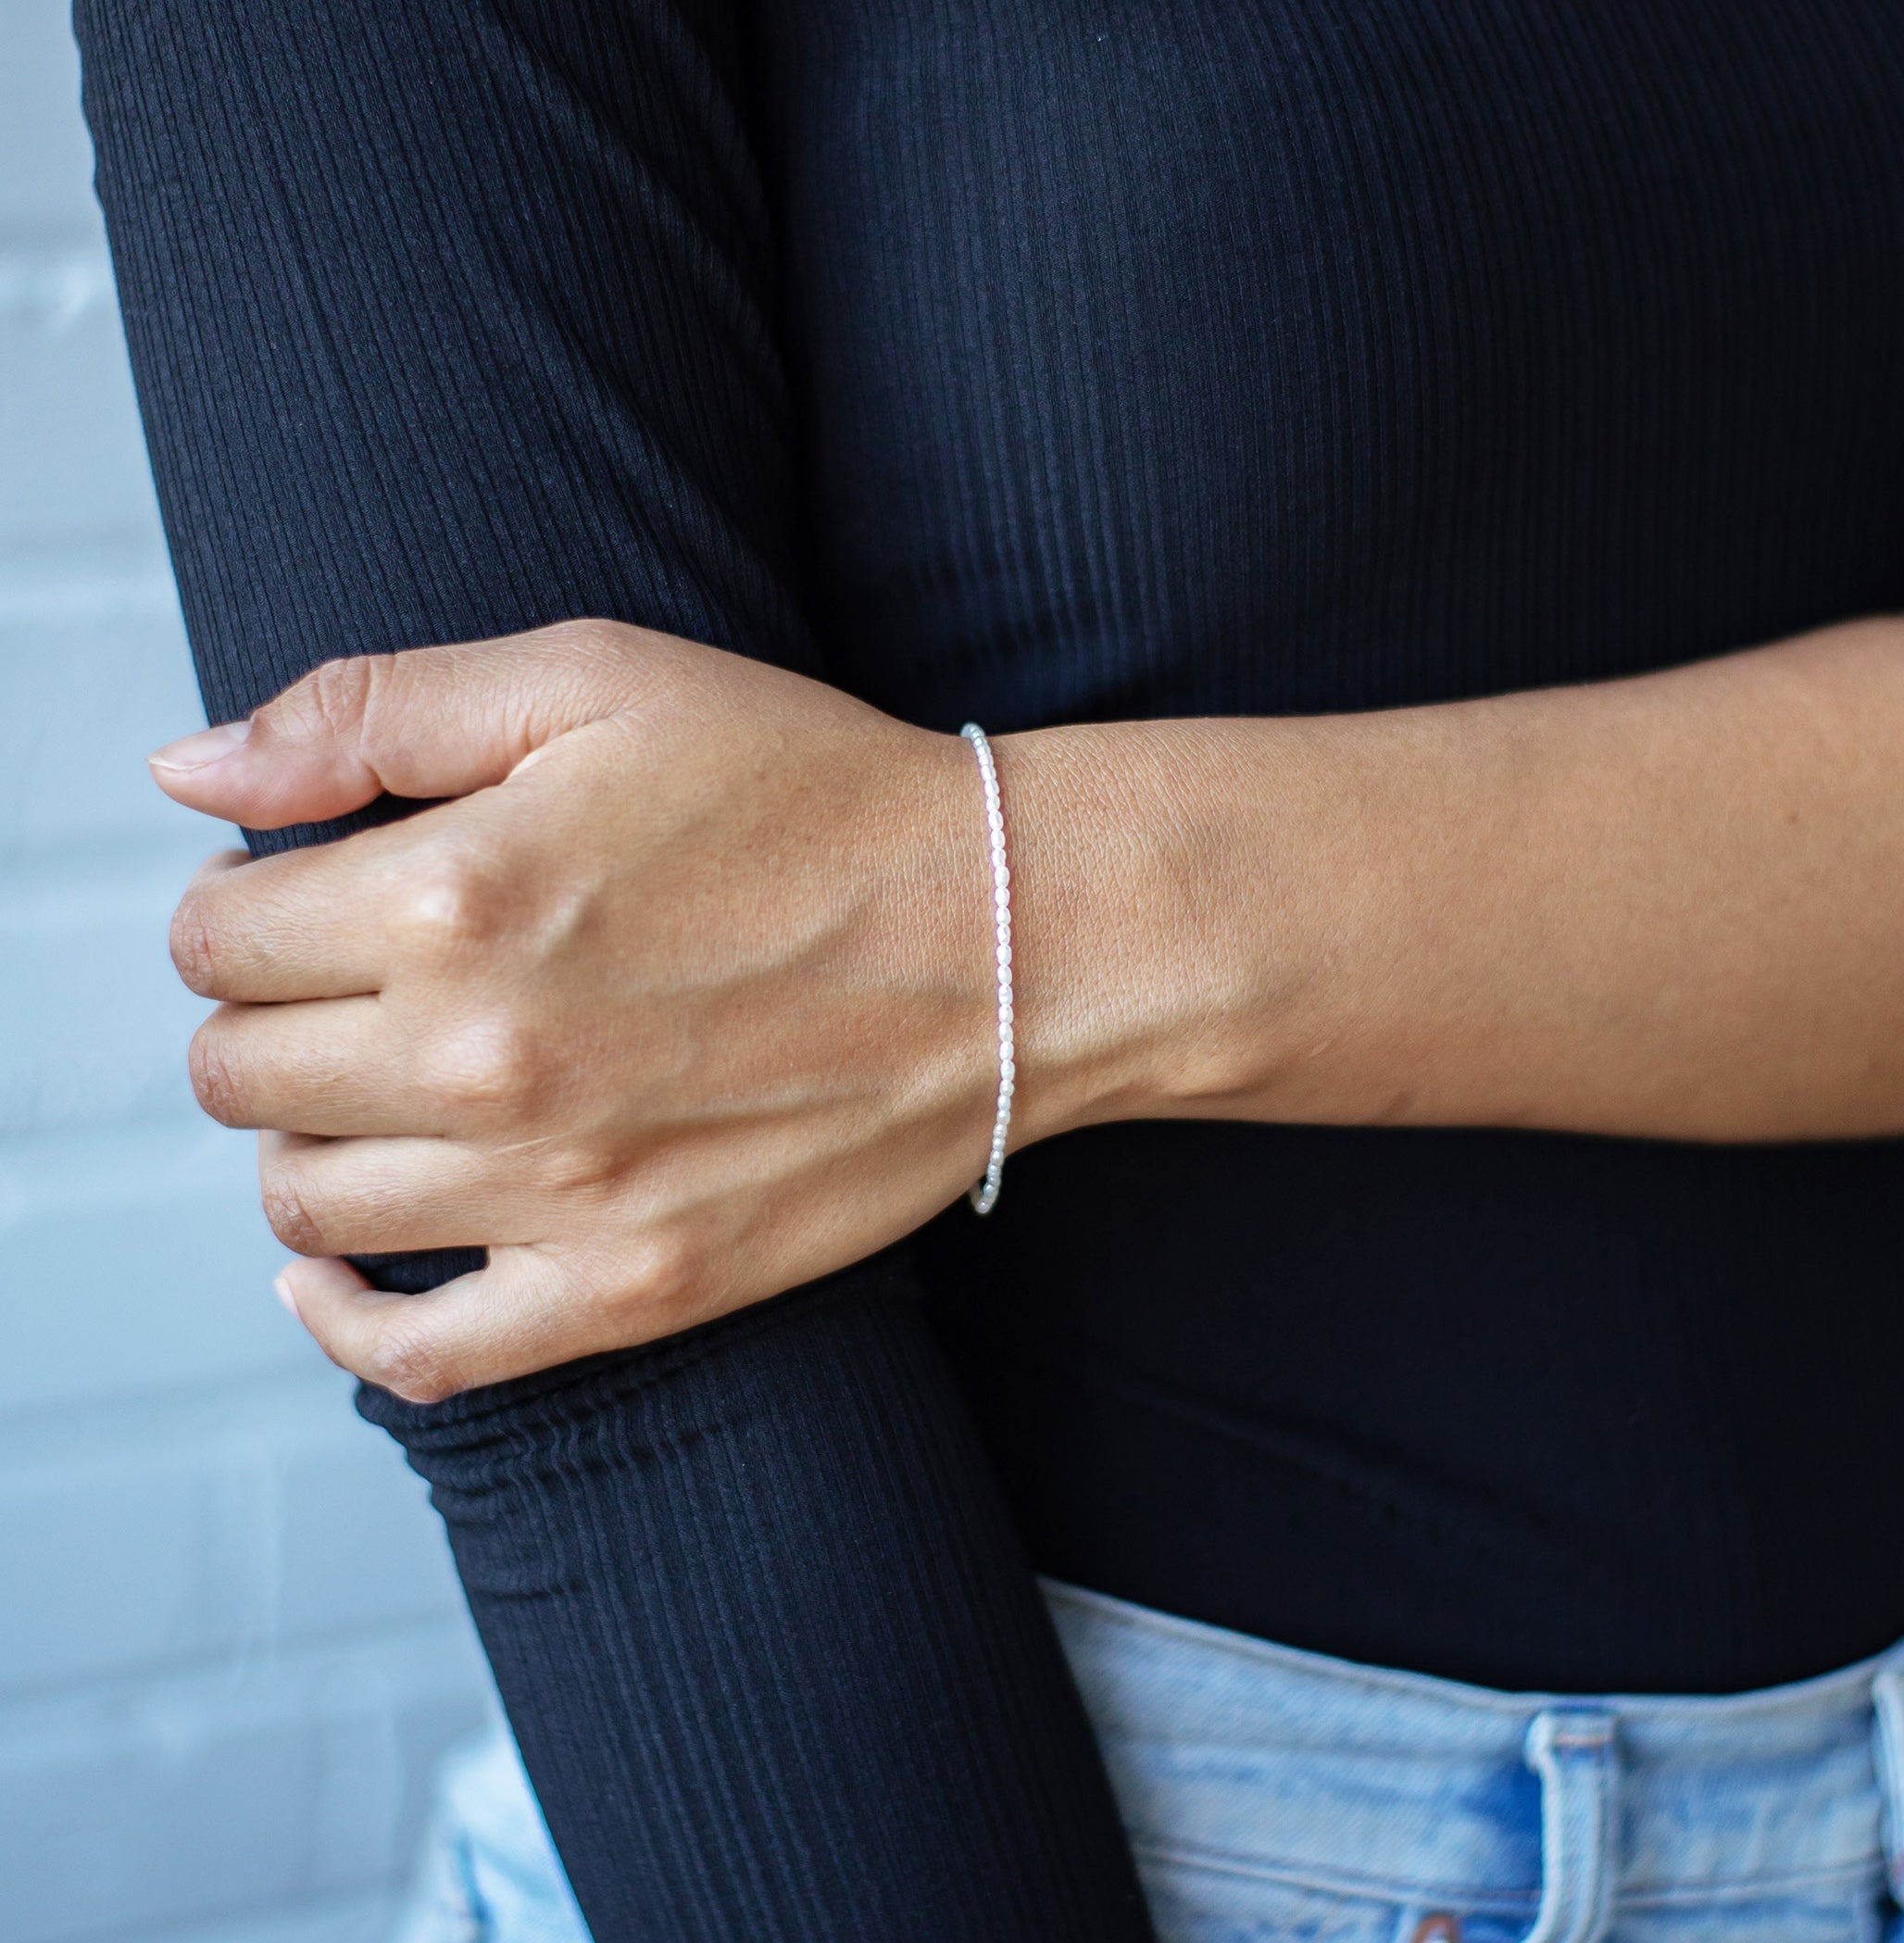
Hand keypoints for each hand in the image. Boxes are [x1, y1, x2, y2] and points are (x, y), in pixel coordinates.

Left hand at [150, 622, 1043, 1399]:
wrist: (1009, 936)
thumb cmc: (814, 795)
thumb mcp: (598, 681)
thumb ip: (370, 711)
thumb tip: (186, 771)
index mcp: (456, 897)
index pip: (213, 933)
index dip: (246, 902)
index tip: (312, 893)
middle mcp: (484, 1061)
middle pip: (234, 1072)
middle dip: (268, 1015)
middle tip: (360, 982)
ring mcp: (557, 1195)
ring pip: (299, 1206)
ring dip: (310, 1139)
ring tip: (389, 1087)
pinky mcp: (632, 1288)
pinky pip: (415, 1357)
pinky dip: (345, 1324)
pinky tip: (346, 1273)